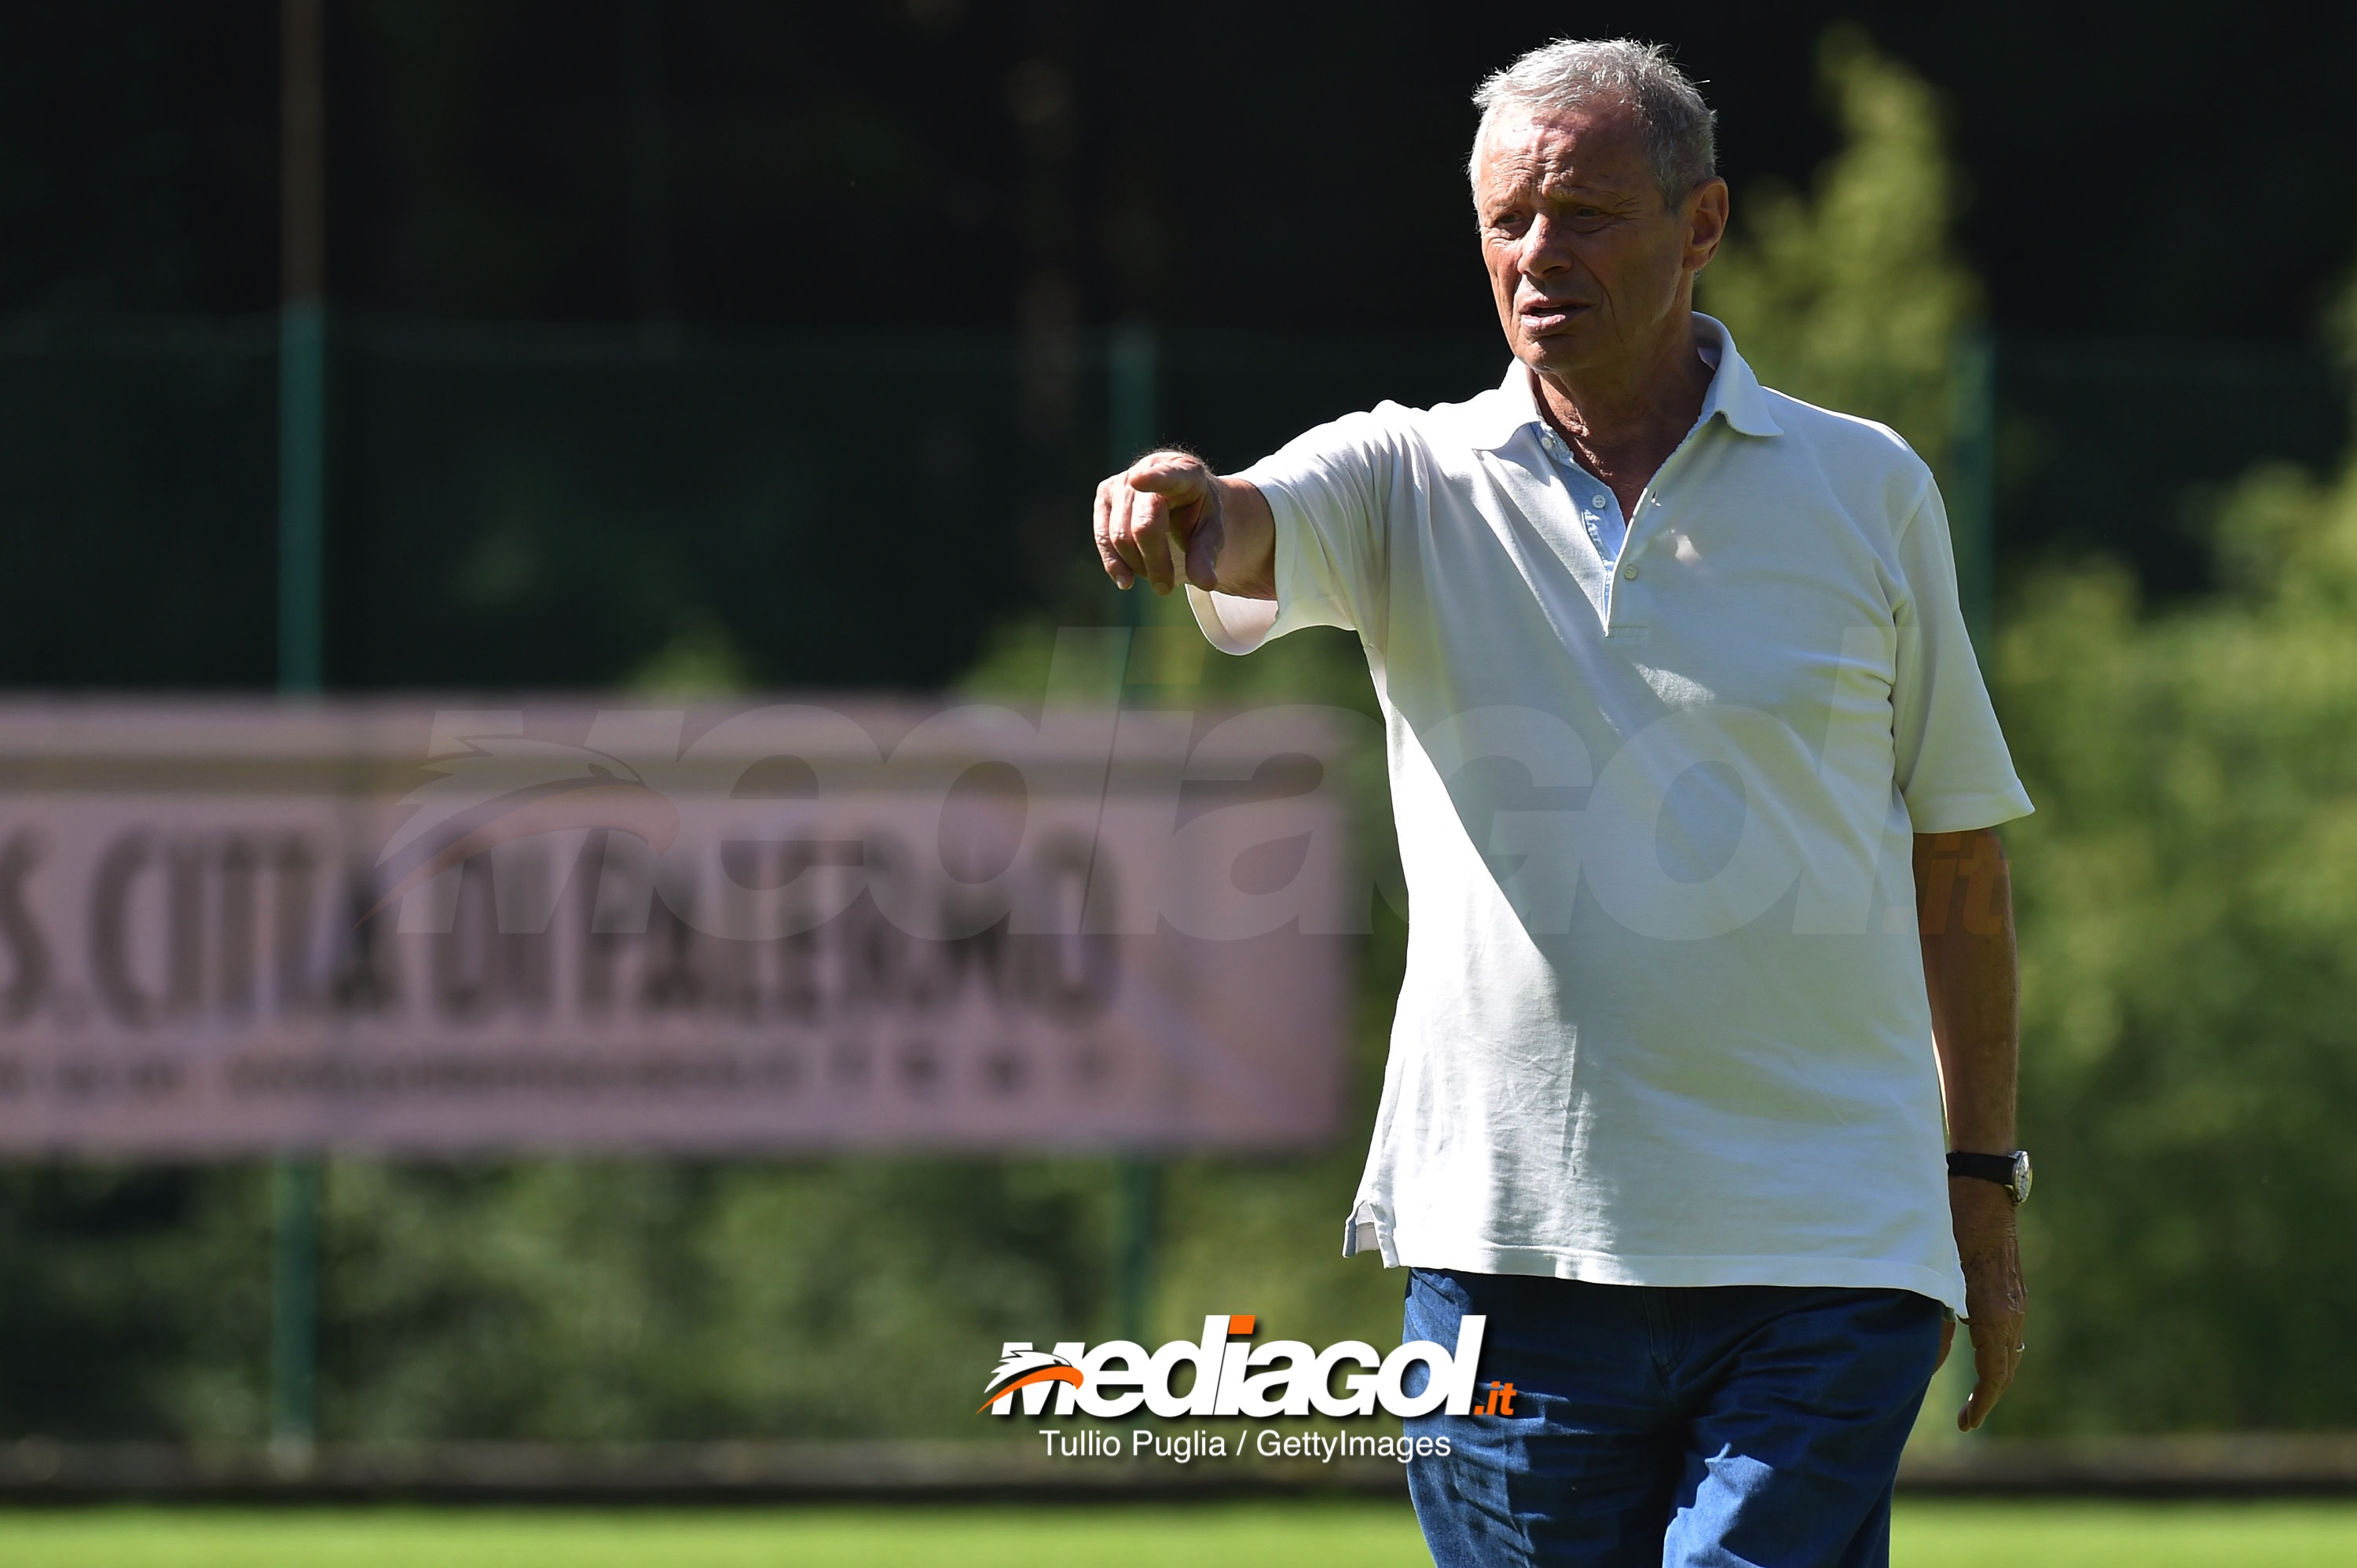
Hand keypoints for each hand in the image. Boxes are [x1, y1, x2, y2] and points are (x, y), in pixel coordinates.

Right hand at [1093, 451, 1227, 596]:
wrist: (1180, 499)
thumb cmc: (1197, 514)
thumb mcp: (1210, 533)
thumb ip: (1206, 555)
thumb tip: (1206, 583)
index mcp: (1184, 472)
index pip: (1167, 476)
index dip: (1154, 478)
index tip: (1139, 480)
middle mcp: (1148, 468)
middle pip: (1144, 525)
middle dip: (1155, 562)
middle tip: (1166, 589)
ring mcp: (1123, 482)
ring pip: (1120, 536)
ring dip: (1138, 565)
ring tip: (1156, 577)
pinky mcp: (1104, 496)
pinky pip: (1103, 537)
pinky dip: (1114, 563)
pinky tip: (1126, 582)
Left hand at [1944, 1176, 2025, 1429]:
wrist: (1983, 1184)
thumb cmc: (1952, 1221)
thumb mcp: (1934, 1270)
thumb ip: (1931, 1318)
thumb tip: (1925, 1362)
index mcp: (1993, 1311)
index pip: (1994, 1373)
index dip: (1982, 1404)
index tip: (1967, 1424)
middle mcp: (2012, 1309)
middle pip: (2006, 1368)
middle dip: (1988, 1397)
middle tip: (1967, 1420)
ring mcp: (2016, 1298)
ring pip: (2010, 1350)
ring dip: (1994, 1376)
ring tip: (1974, 1396)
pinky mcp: (2012, 1287)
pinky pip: (2009, 1331)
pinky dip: (1997, 1351)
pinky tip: (1979, 1353)